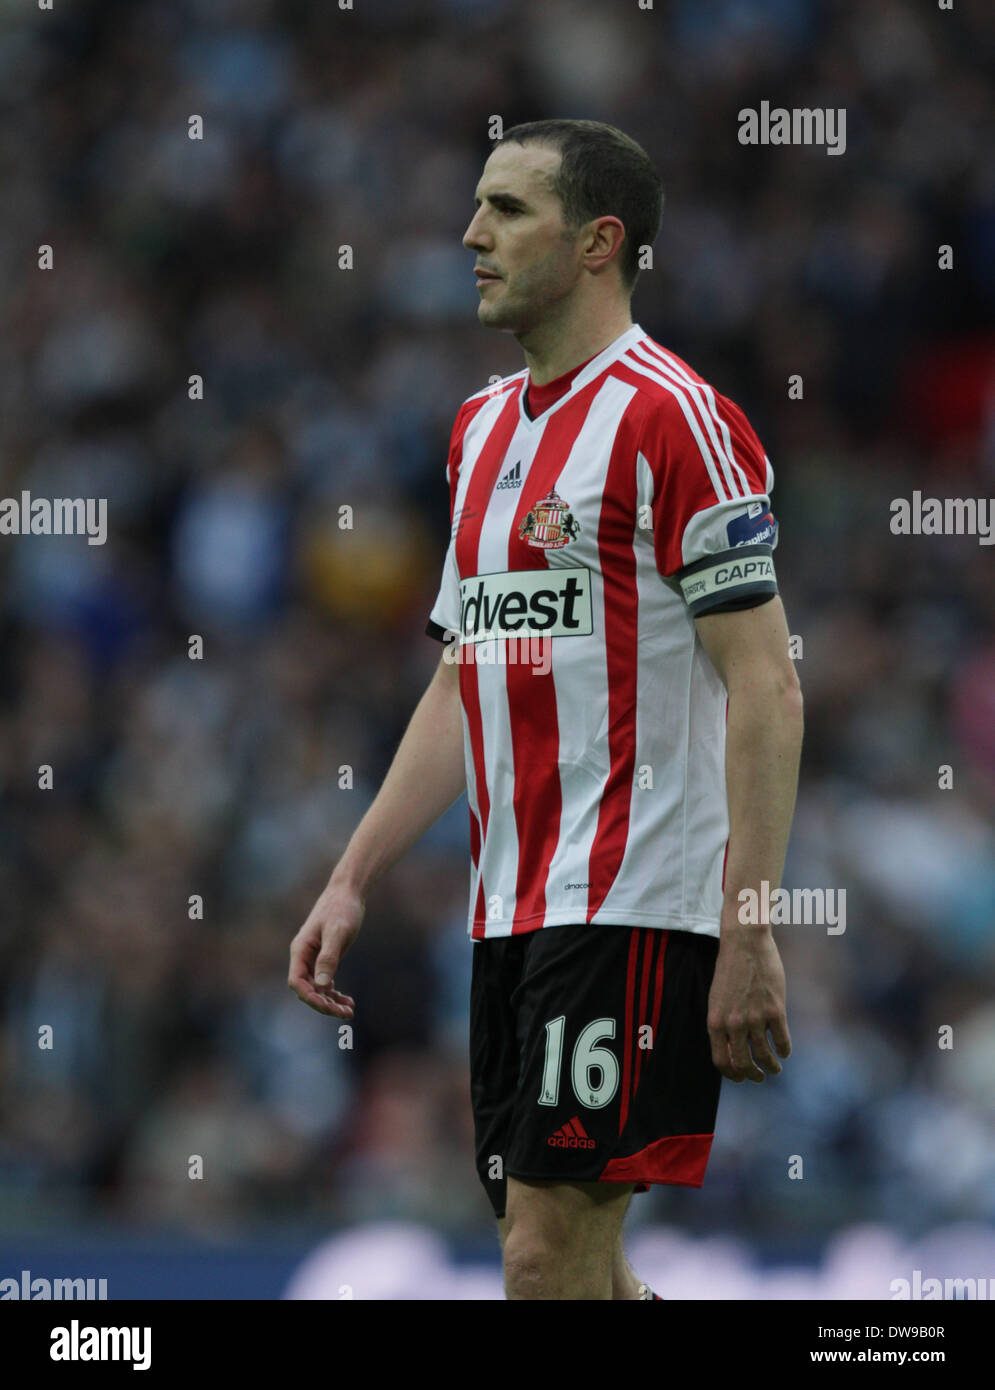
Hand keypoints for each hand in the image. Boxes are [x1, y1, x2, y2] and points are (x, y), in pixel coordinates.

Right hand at [288, 879, 363, 1018]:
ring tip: (349, 1011)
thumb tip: (320, 985)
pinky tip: (348, 1001)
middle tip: (345, 1014)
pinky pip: (325, 982)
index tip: (328, 1007)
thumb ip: (328, 958)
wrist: (348, 892)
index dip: (310, 997)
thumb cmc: (341, 909)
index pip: (297, 982)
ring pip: (317, 988)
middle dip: (324, 1004)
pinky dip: (335, 993)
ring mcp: (313, 958)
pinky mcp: (325, 958)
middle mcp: (304, 956)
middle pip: (307, 989)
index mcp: (300, 950)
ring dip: (330, 1002)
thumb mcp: (337, 933)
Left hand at [706, 927, 790, 1082]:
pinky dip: (784, 1050)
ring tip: (775, 1068)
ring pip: (765, 1056)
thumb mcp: (718, 998)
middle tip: (760, 1077)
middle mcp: (733, 1024)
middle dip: (753, 1076)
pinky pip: (782, 1041)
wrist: (744, 942)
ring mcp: (755, 1018)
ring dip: (771, 1067)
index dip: (732, 1075)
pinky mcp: (775, 1010)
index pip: (721, 1061)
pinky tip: (785, 1051)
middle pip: (743, 1064)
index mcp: (715, 1021)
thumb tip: (733, 1049)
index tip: (741, 1077)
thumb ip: (723, 1023)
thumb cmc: (731, 968)